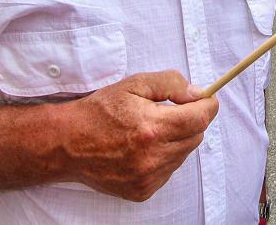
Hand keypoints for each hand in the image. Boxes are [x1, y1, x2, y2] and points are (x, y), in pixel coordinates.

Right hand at [62, 70, 217, 200]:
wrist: (68, 143)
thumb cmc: (100, 111)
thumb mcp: (134, 84)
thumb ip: (170, 84)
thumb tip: (197, 94)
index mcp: (152, 128)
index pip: (201, 118)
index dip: (207, 105)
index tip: (205, 99)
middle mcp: (153, 157)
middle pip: (196, 136)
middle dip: (190, 121)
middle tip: (170, 112)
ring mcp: (147, 177)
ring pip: (182, 154)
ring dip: (176, 140)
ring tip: (149, 131)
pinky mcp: (142, 191)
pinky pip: (168, 171)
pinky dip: (163, 158)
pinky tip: (142, 149)